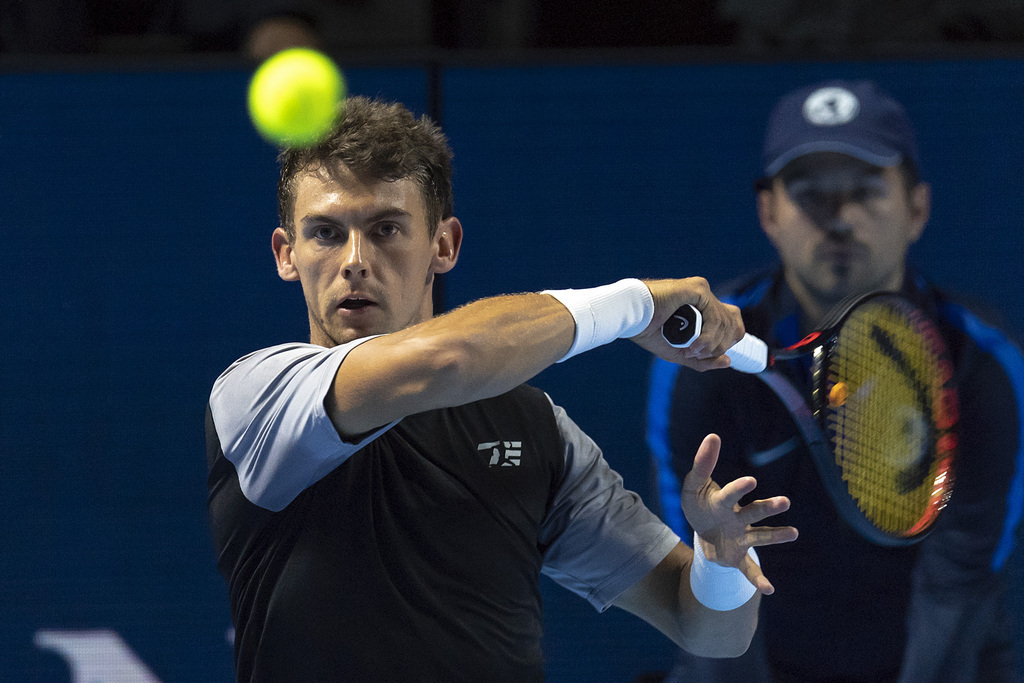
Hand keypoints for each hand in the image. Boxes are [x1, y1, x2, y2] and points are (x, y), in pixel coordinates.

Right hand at [631, 278, 744, 370]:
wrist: (631, 317)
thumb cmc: (648, 331)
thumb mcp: (679, 352)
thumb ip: (702, 359)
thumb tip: (727, 362)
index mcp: (702, 309)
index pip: (732, 323)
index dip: (728, 340)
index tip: (710, 353)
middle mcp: (705, 298)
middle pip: (733, 323)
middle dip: (721, 344)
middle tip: (697, 352)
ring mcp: (702, 292)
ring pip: (725, 323)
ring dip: (711, 343)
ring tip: (691, 350)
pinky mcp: (698, 289)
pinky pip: (715, 316)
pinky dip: (708, 335)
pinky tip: (694, 344)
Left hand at [681, 434, 797, 594]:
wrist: (701, 529)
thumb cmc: (700, 503)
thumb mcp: (693, 484)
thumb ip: (702, 463)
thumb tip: (713, 436)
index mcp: (724, 501)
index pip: (731, 494)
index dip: (738, 488)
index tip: (751, 482)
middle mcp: (737, 519)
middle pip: (753, 512)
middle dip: (767, 508)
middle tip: (785, 502)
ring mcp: (740, 538)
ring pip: (760, 537)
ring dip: (775, 536)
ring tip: (793, 533)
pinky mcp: (736, 557)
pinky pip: (749, 569)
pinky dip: (758, 579)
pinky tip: (770, 590)